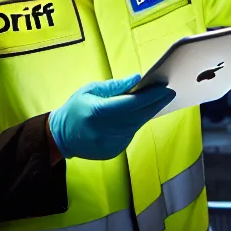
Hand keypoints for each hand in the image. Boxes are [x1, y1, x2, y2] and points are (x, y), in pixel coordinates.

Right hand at [48, 75, 175, 160]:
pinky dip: (137, 123)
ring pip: (137, 126)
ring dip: (148, 113)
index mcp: (98, 111)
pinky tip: (141, 114)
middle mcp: (106, 130)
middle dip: (156, 103)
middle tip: (169, 93)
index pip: (131, 103)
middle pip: (139, 116)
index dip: (150, 96)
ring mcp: (110, 143)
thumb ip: (115, 86)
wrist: (61, 136)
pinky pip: (130, 134)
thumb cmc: (75, 108)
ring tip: (159, 100)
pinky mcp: (114, 151)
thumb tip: (137, 78)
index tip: (165, 88)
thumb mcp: (90, 90)